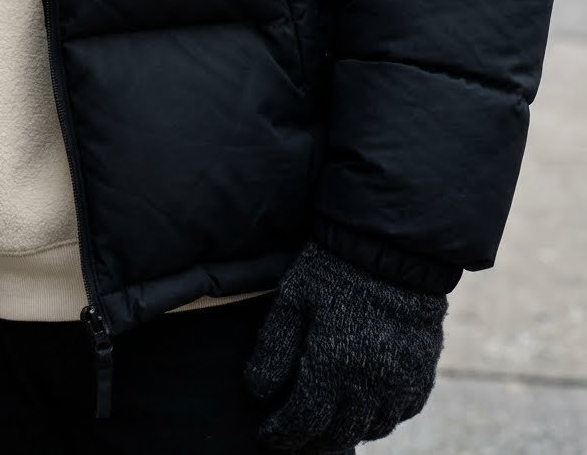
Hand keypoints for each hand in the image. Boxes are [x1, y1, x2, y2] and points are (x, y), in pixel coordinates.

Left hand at [244, 242, 445, 451]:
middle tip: (293, 437)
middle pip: (336, 436)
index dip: (279, 435)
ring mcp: (401, 382)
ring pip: (370, 429)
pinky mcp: (422, 373)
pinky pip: (400, 413)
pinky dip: (378, 417)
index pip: (302, 423)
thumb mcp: (291, 299)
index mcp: (333, 366)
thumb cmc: (334, 268)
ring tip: (326, 423)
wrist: (392, 246)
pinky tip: (363, 405)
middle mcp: (369, 385)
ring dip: (345, 431)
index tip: (266, 434)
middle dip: (309, 442)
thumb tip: (259, 393)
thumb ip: (272, 349)